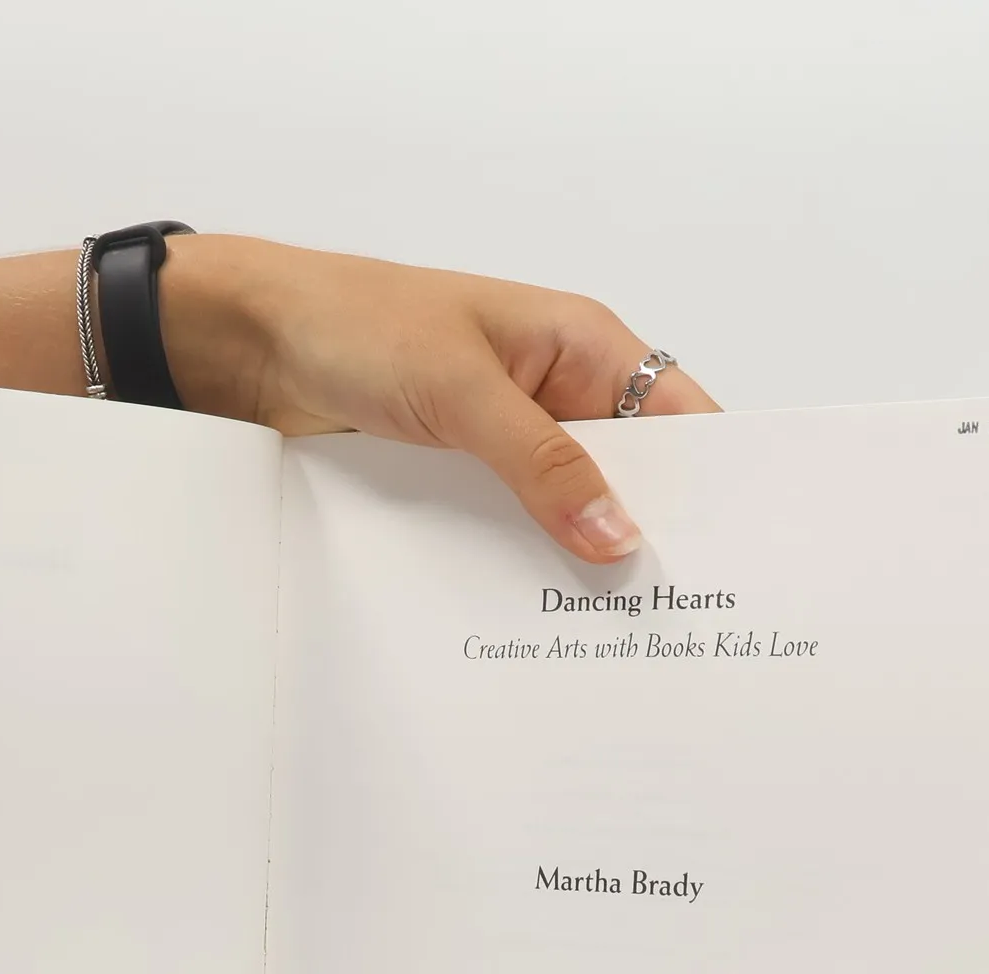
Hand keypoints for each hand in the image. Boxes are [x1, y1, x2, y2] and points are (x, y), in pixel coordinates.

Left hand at [162, 236, 719, 564]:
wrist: (255, 343)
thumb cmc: (358, 324)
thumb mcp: (461, 392)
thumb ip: (542, 464)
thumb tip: (616, 535)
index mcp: (582, 346)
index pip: (680, 420)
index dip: (712, 485)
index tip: (733, 558)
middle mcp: (557, 395)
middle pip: (630, 479)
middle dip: (647, 539)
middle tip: (672, 618)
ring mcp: (508, 442)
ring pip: (567, 514)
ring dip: (577, 562)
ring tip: (607, 634)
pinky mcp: (462, 479)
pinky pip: (508, 530)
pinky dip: (519, 565)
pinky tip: (528, 616)